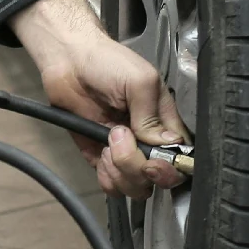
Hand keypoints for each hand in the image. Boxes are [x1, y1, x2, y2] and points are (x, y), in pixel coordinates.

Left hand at [11, 0, 188, 198]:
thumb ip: (152, 115)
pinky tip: (100, 152)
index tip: (153, 160)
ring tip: (108, 140)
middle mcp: (147, 141)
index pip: (180, 158)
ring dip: (120, 169)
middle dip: (138, 167)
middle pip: (157, 179)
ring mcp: (125, 152)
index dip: (169, 167)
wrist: (69, 61)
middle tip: (121, 137)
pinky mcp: (100, 158)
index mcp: (164, 122)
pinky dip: (106, 175)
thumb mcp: (139, 81)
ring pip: (135, 186)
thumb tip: (165, 144)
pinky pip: (111, 184)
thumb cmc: (107, 62)